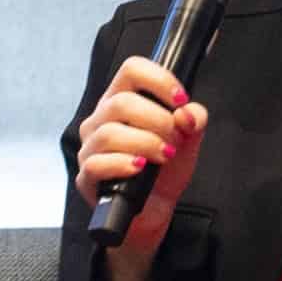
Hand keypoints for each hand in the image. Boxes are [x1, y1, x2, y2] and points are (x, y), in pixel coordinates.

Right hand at [75, 60, 206, 280]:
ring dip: (145, 142)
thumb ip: (194, 121)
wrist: (155, 210)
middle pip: (121, 102)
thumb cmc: (165, 169)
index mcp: (121, 101)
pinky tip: (141, 168)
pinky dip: (123, 164)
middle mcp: (100, 120)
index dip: (158, 79)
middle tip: (176, 140)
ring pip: (109, 133)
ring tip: (165, 156)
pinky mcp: (86, 177)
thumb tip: (187, 114)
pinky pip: (96, 164)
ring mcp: (89, 148)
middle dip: (158, 120)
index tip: (181, 99)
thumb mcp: (188, 141)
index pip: (131, 70)